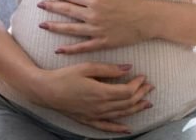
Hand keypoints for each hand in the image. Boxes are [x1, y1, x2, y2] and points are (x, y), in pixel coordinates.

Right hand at [32, 62, 152, 133]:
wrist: (46, 91)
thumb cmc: (65, 76)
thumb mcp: (86, 67)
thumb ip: (108, 69)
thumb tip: (127, 68)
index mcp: (101, 92)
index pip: (127, 91)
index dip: (137, 85)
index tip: (142, 76)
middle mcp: (100, 107)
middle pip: (127, 103)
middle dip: (140, 94)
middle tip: (150, 86)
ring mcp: (95, 116)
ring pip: (121, 115)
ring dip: (135, 109)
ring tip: (147, 103)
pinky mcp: (88, 120)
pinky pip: (107, 127)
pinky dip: (118, 129)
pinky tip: (127, 129)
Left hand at [37, 0, 149, 53]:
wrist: (147, 19)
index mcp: (95, 0)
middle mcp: (93, 15)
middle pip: (67, 11)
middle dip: (52, 7)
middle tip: (39, 5)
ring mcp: (96, 30)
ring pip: (71, 29)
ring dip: (55, 26)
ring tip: (42, 25)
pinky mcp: (102, 42)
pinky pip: (83, 46)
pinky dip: (70, 49)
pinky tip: (59, 49)